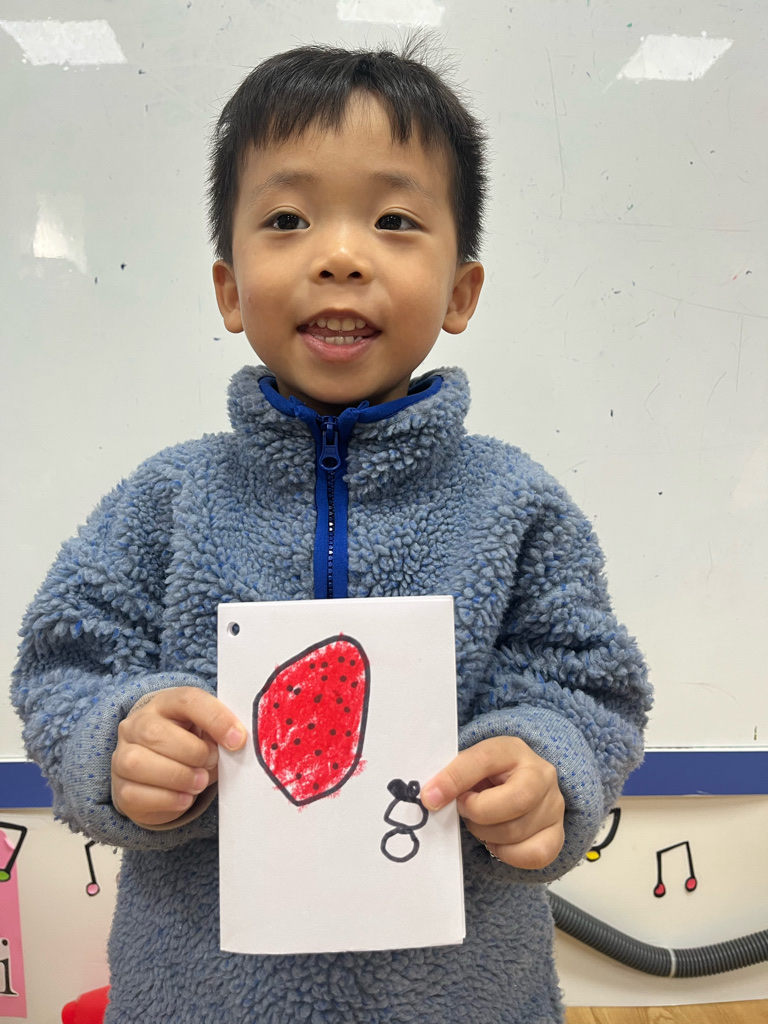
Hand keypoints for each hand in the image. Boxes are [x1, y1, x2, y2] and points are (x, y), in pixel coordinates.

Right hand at [111, 686, 246, 826]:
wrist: (163, 772)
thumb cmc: (191, 745)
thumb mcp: (208, 732)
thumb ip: (220, 733)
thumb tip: (236, 742)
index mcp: (166, 703)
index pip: (188, 700)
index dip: (215, 719)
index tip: (238, 740)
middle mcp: (138, 724)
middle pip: (156, 733)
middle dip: (192, 753)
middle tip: (210, 764)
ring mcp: (123, 755)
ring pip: (138, 763)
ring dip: (177, 777)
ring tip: (199, 782)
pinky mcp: (121, 788)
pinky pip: (136, 794)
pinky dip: (167, 799)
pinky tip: (184, 797)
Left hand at [421, 736, 564, 868]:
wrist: (520, 780)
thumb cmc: (488, 775)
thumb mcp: (471, 764)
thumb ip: (453, 776)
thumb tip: (432, 797)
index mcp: (512, 749)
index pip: (483, 761)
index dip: (454, 780)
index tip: (430, 798)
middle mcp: (541, 774)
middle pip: (513, 802)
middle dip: (478, 813)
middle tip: (464, 810)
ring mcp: (554, 804)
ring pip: (517, 832)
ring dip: (487, 834)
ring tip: (480, 822)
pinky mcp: (557, 832)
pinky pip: (536, 855)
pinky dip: (509, 854)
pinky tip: (497, 841)